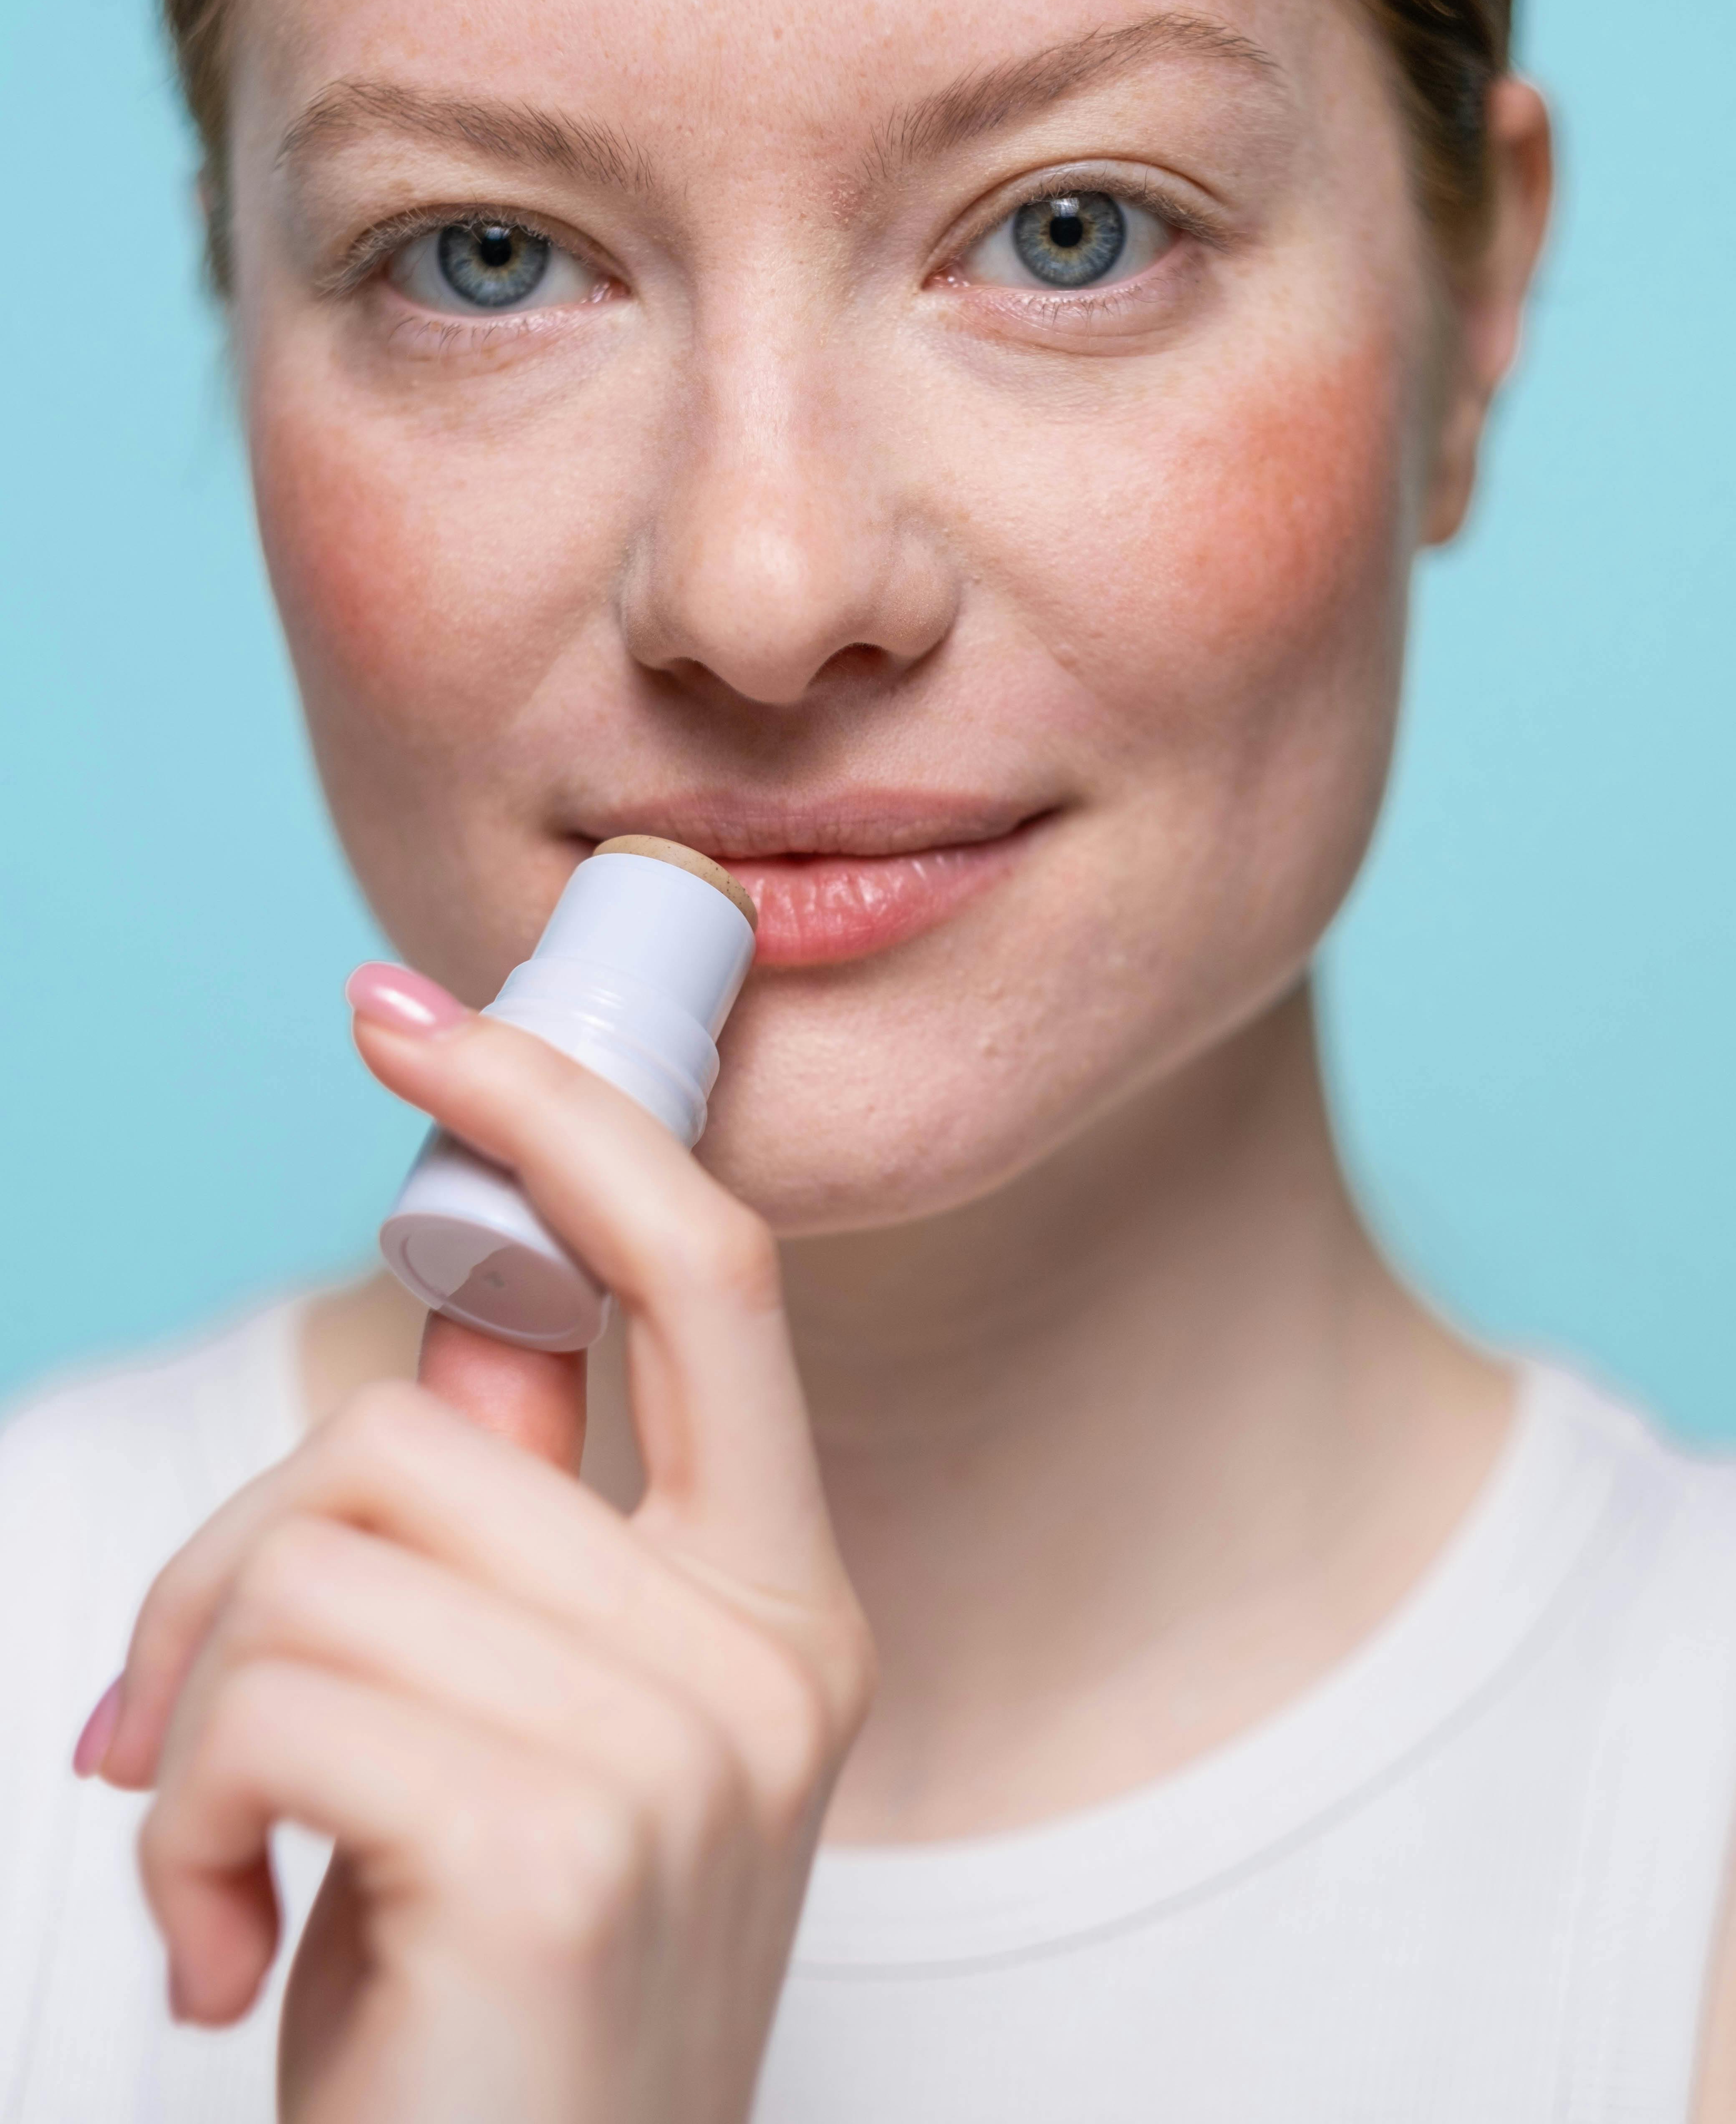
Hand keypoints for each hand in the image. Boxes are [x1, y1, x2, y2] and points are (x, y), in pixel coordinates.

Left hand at [93, 984, 874, 2123]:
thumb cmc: (491, 2015)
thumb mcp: (527, 1745)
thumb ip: (519, 1530)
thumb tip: (466, 1324)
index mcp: (779, 1613)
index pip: (704, 1275)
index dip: (564, 1119)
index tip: (412, 1023)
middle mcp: (766, 1661)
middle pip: (423, 1432)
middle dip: (232, 1560)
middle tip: (163, 1733)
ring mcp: (685, 1753)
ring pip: (323, 1554)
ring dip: (191, 1716)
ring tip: (213, 1871)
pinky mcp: (561, 1847)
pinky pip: (273, 1699)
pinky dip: (177, 1822)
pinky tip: (218, 1952)